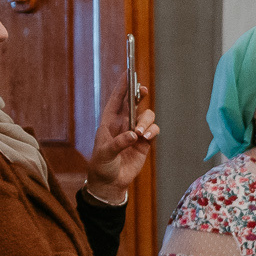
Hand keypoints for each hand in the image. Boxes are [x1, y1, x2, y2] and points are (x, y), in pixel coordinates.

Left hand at [86, 68, 158, 198]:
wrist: (111, 182)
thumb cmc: (102, 165)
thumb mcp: (104, 154)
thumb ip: (118, 143)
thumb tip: (133, 135)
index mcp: (109, 121)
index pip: (116, 99)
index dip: (123, 86)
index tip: (129, 73)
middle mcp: (124, 123)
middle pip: (135, 102)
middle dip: (140, 94)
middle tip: (142, 91)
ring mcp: (136, 131)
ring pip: (147, 116)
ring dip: (145, 121)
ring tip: (140, 133)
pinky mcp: (145, 142)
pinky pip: (154, 130)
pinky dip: (152, 131)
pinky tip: (146, 137)